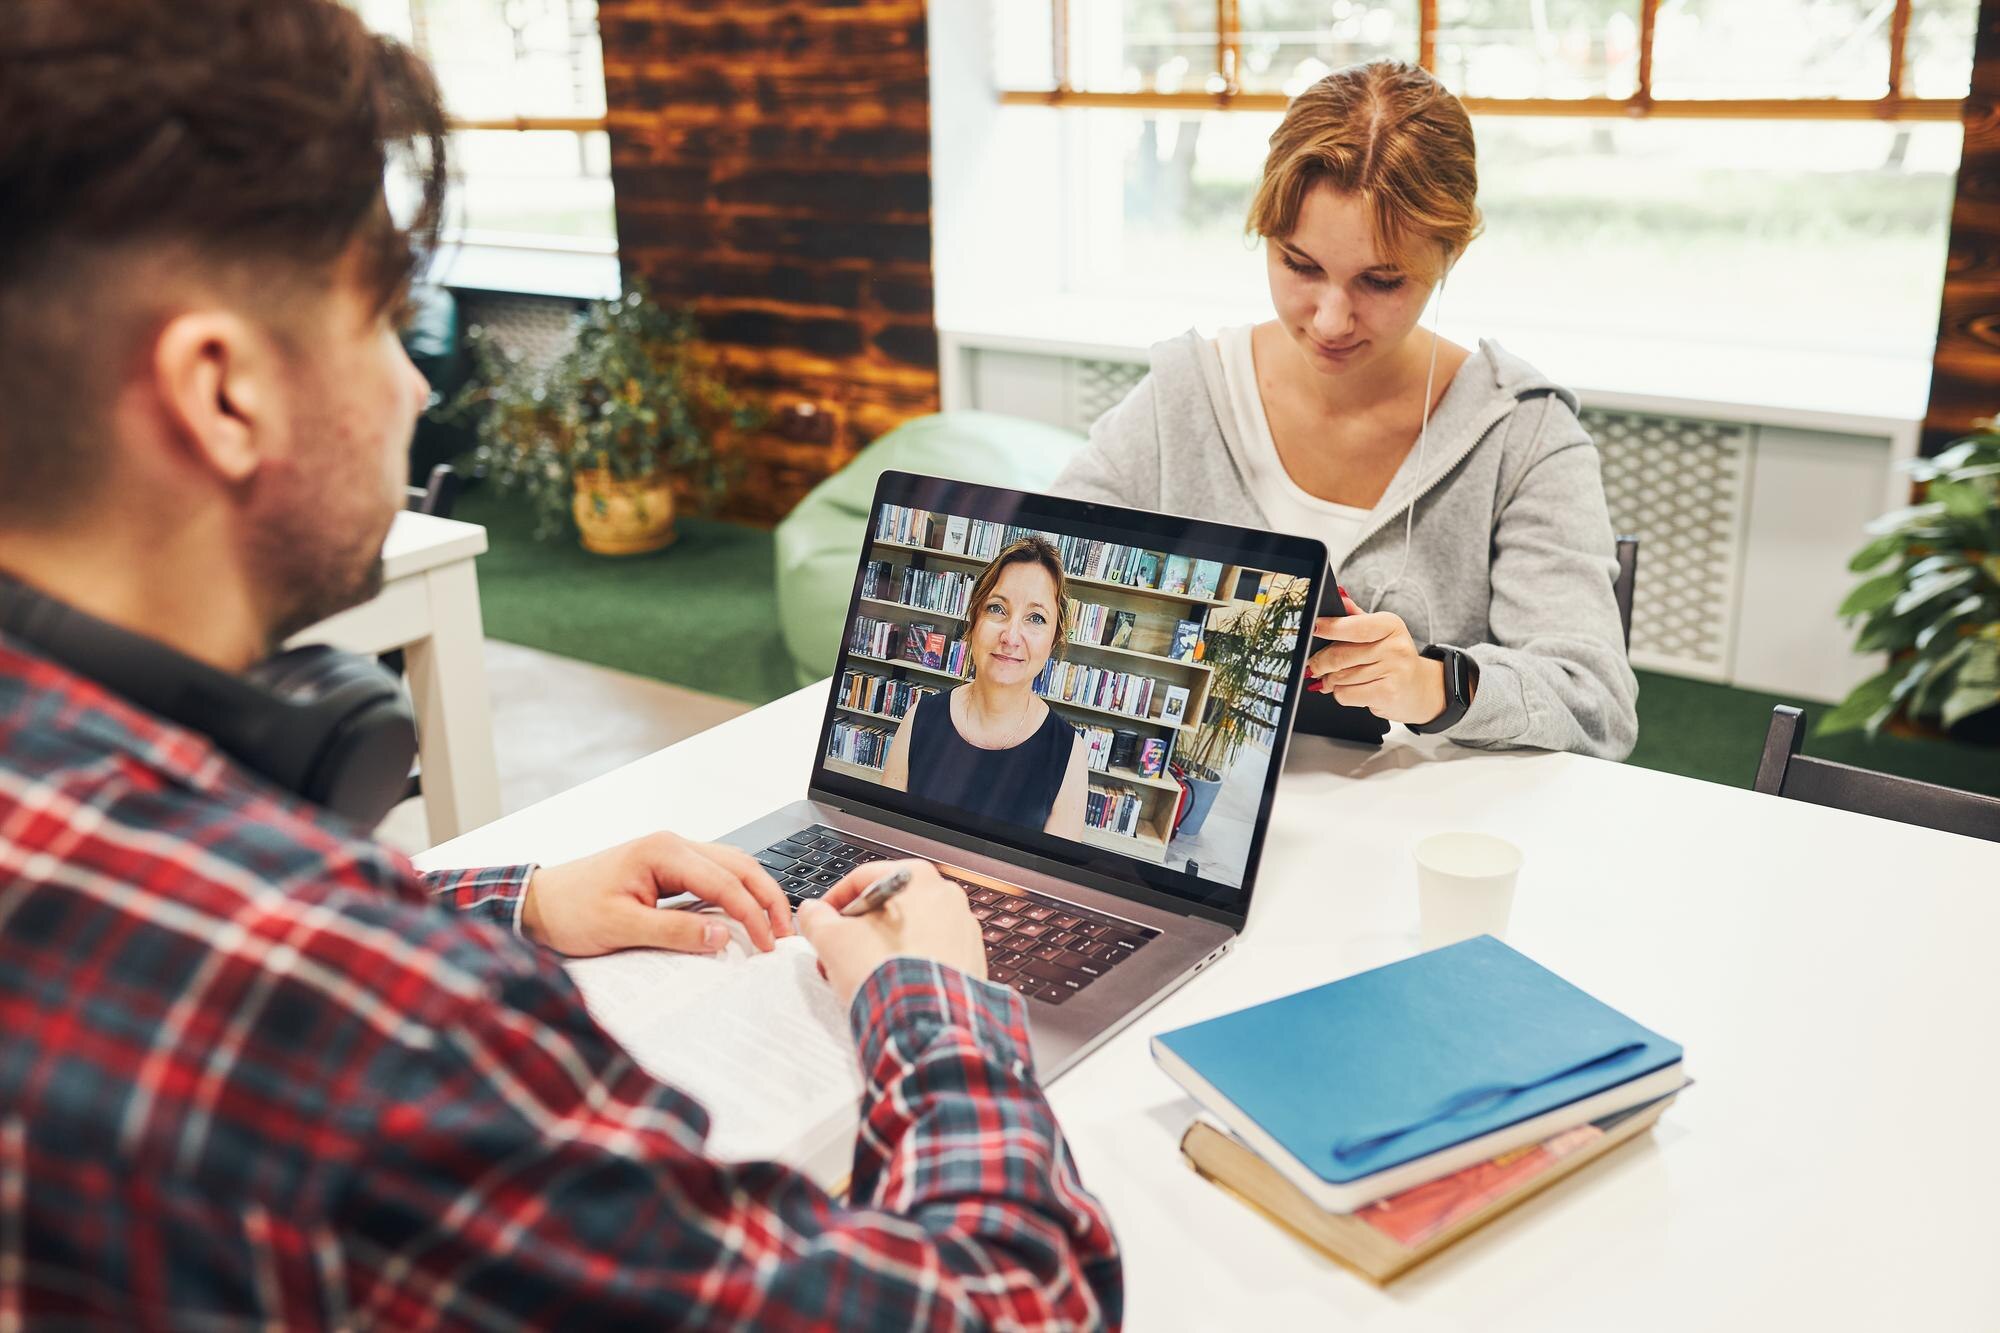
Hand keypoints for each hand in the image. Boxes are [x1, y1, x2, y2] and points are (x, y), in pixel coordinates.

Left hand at [521, 832, 792, 957]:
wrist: (538, 904)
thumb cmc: (570, 910)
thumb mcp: (622, 927)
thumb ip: (675, 931)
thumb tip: (723, 935)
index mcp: (664, 852)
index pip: (725, 882)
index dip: (752, 914)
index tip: (767, 944)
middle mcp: (672, 845)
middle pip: (739, 865)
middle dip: (767, 898)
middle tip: (784, 934)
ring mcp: (671, 854)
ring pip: (731, 867)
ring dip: (754, 893)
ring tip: (772, 925)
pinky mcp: (667, 868)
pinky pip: (713, 875)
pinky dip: (735, 893)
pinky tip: (742, 914)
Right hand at [794, 860, 986, 1005]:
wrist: (925, 1022)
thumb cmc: (887, 975)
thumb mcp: (832, 940)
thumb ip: (816, 919)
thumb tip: (812, 913)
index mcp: (915, 879)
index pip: (862, 880)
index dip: (833, 903)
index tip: (822, 922)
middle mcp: (946, 897)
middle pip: (887, 908)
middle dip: (858, 931)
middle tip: (838, 953)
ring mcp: (962, 930)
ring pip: (909, 932)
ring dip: (880, 950)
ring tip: (860, 975)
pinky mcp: (968, 961)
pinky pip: (929, 956)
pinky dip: (907, 966)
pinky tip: (888, 986)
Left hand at [1306, 590, 1446, 725]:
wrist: (1420, 689)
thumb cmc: (1394, 658)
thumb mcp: (1380, 632)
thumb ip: (1357, 617)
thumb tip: (1339, 597)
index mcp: (1390, 625)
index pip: (1353, 626)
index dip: (1329, 627)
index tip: (1312, 628)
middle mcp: (1394, 646)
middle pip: (1339, 655)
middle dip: (1319, 663)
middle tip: (1312, 666)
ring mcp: (1393, 671)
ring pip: (1339, 677)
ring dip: (1330, 681)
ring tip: (1335, 680)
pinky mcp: (1387, 694)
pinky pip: (1346, 694)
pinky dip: (1340, 694)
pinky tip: (1351, 690)